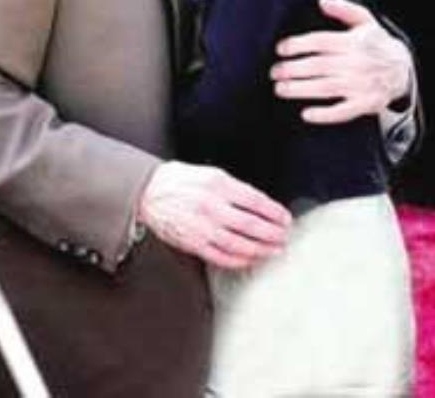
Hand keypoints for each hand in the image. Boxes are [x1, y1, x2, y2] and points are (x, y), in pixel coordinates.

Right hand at [138, 162, 291, 268]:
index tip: (284, 218)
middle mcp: (212, 207)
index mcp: (219, 186)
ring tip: (273, 250)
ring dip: (260, 249)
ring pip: (238, 244)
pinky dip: (239, 260)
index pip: (255, 201)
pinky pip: (220, 256)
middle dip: (272, 233)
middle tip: (284, 236)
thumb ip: (235, 189)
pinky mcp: (193, 243)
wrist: (150, 192)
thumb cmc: (181, 181)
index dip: (274, 212)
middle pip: (250, 225)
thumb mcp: (212, 174)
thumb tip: (259, 205)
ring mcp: (202, 228)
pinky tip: (250, 259)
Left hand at [271, 0, 411, 123]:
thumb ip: (344, 9)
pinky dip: (324, 114)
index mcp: (353, 42)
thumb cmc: (377, 43)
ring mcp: (361, 85)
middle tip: (274, 71)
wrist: (403, 69)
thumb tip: (323, 1)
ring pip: (326, 88)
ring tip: (280, 89)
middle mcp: (356, 63)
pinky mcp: (365, 104)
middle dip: (292, 69)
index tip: (280, 49)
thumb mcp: (365, 21)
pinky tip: (306, 114)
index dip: (298, 45)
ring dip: (300, 89)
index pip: (320, 41)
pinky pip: (343, 112)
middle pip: (318, 65)